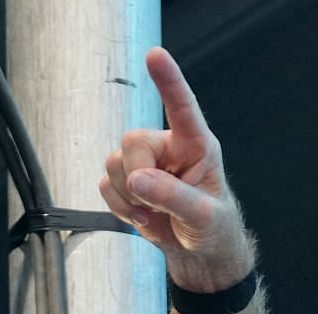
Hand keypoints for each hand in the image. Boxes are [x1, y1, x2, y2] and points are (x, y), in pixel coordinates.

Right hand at [99, 47, 255, 290]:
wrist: (199, 253)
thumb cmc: (212, 228)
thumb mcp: (204, 216)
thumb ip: (174, 197)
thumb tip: (139, 179)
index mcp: (196, 145)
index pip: (182, 107)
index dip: (168, 81)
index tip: (155, 55)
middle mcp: (167, 147)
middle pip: (132, 141)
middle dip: (137, 177)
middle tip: (156, 205)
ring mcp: (144, 163)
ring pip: (114, 164)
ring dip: (129, 197)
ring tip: (156, 214)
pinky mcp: (126, 182)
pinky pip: (105, 184)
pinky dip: (119, 207)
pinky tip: (142, 217)